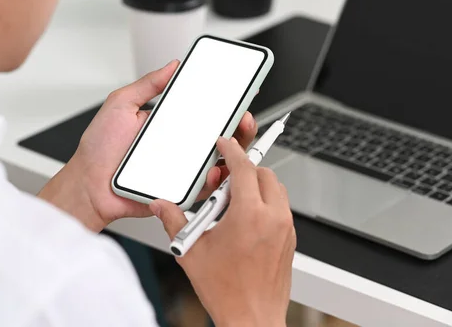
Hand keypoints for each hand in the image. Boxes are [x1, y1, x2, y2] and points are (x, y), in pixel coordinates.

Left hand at [39, 60, 257, 231]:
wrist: (87, 185)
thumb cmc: (99, 150)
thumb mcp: (120, 105)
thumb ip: (147, 85)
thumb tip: (171, 66)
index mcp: (169, 124)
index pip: (205, 111)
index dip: (224, 103)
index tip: (238, 92)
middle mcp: (180, 145)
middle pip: (220, 135)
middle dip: (240, 124)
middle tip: (242, 115)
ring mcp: (182, 169)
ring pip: (219, 160)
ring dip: (234, 150)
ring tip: (233, 139)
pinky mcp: (179, 191)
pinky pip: (204, 186)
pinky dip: (214, 178)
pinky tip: (213, 167)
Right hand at [150, 137, 295, 326]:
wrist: (252, 318)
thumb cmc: (227, 290)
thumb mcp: (192, 251)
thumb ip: (174, 221)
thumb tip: (161, 206)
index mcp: (249, 215)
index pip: (244, 167)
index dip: (233, 150)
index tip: (226, 143)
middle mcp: (273, 217)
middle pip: (264, 174)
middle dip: (246, 169)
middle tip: (225, 180)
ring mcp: (285, 229)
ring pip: (277, 190)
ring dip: (257, 186)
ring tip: (233, 201)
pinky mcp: (290, 240)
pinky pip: (281, 208)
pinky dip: (266, 203)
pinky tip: (245, 219)